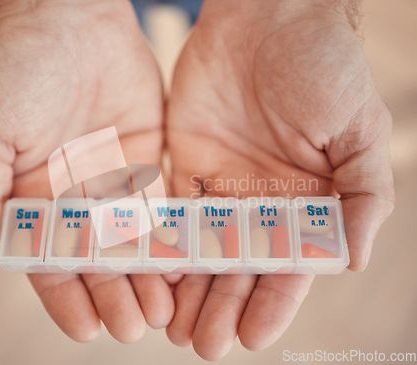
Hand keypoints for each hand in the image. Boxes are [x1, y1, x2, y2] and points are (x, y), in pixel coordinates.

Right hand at [0, 0, 173, 342]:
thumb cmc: (16, 70)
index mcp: (34, 199)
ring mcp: (114, 181)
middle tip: (136, 327)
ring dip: (147, 277)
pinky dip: (170, 236)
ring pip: (133, 241)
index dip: (66, 298)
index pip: (50, 262)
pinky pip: (162, 205)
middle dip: (115, 295)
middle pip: (97, 259)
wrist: (67, 19)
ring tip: (165, 311)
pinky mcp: (147, 161)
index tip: (87, 329)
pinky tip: (184, 263)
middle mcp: (75, 198)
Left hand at [166, 0, 393, 358]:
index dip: (273, 304)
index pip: (289, 266)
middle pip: (240, 269)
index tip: (253, 338)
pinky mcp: (185, 167)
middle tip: (203, 345)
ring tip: (175, 329)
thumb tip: (352, 259)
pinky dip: (164, 247)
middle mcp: (262, 205)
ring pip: (203, 252)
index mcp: (307, 204)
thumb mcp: (359, 130)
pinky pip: (173, 216)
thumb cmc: (323, 67)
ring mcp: (221, 188)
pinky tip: (152, 277)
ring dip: (190, 291)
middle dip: (224, 308)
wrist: (267, 19)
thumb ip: (363, 196)